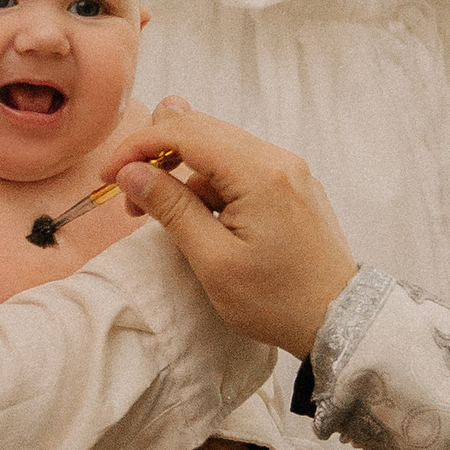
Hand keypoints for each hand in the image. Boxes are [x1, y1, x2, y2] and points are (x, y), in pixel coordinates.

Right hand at [108, 102, 356, 360]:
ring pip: (219, 148)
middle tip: (130, 197)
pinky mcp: (292, 185)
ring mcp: (288, 170)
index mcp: (259, 173)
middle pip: (202, 130)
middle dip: (157, 156)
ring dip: (183, 172)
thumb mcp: (214, 261)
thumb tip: (132, 173)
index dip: (138, 147)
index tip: (110, 177)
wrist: (339, 319)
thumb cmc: (277, 300)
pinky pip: (240, 167)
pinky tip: (200, 218)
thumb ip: (171, 209)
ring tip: (164, 217)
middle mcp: (277, 159)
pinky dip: (210, 184)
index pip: (185, 132)